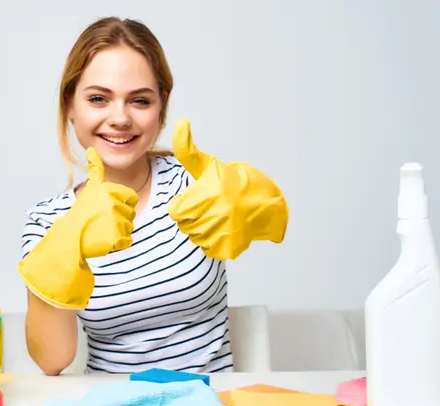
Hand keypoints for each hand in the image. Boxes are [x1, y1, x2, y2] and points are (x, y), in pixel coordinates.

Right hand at [73, 147, 137, 258]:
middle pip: (131, 213)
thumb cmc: (82, 212)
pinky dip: (118, 243)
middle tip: (102, 220)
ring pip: (129, 227)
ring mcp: (117, 222)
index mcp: (111, 190)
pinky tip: (104, 239)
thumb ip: (95, 169)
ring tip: (102, 229)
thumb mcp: (90, 188)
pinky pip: (127, 241)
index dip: (120, 204)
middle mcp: (115, 204)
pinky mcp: (117, 238)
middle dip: (119, 219)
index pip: (131, 197)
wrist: (70, 236)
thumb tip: (91, 149)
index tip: (106, 209)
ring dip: (118, 231)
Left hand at [168, 118, 288, 259]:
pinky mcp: (229, 248)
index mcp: (205, 194)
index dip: (185, 204)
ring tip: (219, 217)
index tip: (199, 197)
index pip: (175, 211)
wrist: (264, 202)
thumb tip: (180, 122)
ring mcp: (223, 233)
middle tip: (210, 207)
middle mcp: (215, 214)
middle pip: (184, 225)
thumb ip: (187, 149)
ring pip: (195, 238)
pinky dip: (215, 242)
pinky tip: (226, 228)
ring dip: (203, 230)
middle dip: (193, 217)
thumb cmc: (231, 181)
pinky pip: (208, 249)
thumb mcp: (207, 164)